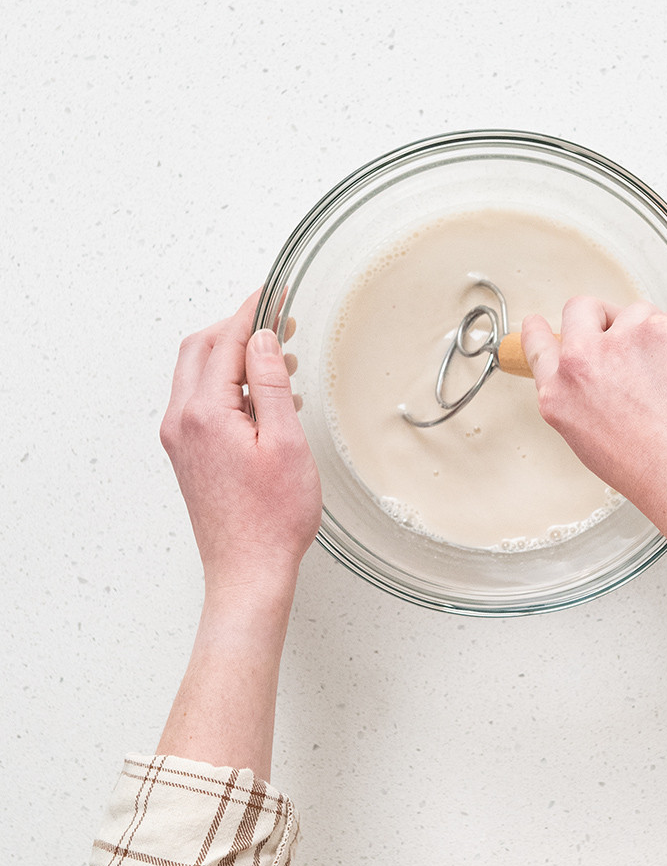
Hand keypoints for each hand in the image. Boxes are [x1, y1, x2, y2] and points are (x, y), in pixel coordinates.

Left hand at [160, 292, 321, 602]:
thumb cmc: (272, 518)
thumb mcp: (285, 442)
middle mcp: (183, 422)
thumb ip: (271, 384)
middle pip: (201, 350)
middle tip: (277, 320)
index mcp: (205, 414)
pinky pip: (203, 401)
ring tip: (279, 358)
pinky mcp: (189, 454)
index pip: (225, 342)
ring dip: (235, 357)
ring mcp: (181, 439)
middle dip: (238, 328)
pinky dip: (230, 384)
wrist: (248, 570)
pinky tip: (264, 396)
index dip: (252, 312)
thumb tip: (262, 340)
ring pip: (199, 375)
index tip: (273, 294)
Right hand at [521, 298, 666, 539]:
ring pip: (639, 311)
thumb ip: (584, 399)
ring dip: (658, 332)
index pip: (538, 346)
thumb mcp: (591, 442)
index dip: (542, 330)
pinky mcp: (664, 328)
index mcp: (559, 394)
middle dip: (606, 316)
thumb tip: (602, 379)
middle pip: (582, 308)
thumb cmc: (655, 471)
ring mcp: (622, 340)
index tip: (541, 323)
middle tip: (631, 335)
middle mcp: (583, 362)